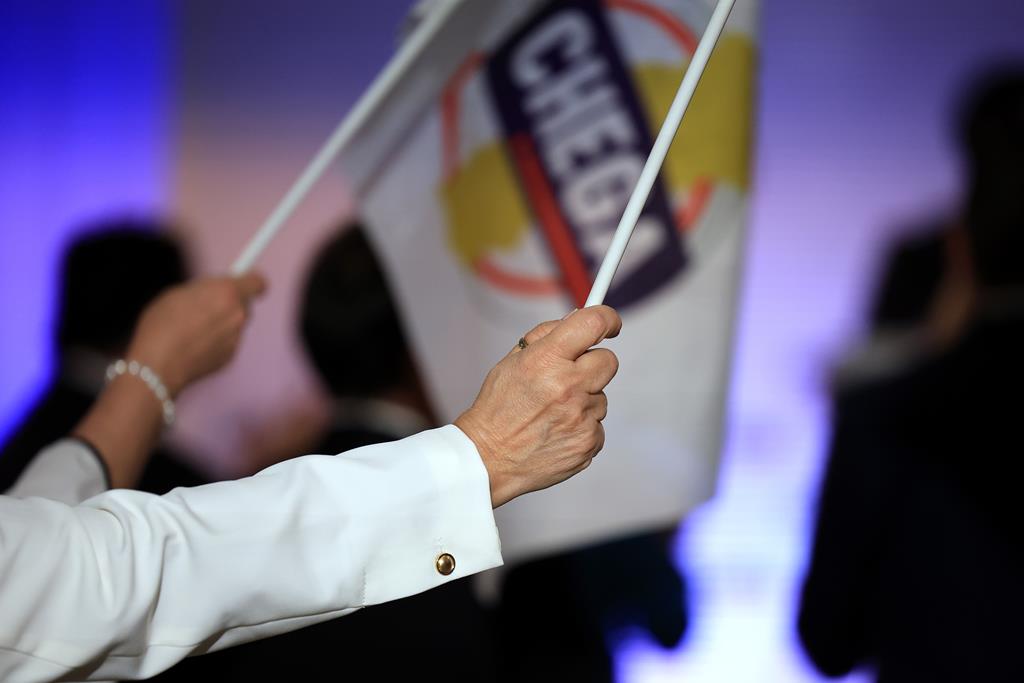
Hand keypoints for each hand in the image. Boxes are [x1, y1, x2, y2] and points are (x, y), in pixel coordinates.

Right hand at [125, 274, 267, 395]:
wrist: (158, 365)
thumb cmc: (162, 324)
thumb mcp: (179, 293)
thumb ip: (205, 290)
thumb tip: (214, 290)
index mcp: (227, 292)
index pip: (258, 283)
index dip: (250, 282)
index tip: (242, 281)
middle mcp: (238, 314)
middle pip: (245, 304)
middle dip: (230, 303)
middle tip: (208, 305)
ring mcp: (237, 337)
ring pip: (235, 324)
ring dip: (221, 323)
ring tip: (193, 328)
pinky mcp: (231, 356)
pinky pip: (227, 342)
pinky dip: (215, 341)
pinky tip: (193, 346)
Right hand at [455, 306, 620, 507]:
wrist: (488, 457)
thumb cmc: (498, 408)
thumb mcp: (512, 361)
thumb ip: (546, 335)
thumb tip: (575, 319)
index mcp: (546, 360)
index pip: (593, 324)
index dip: (608, 319)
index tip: (610, 325)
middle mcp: (568, 387)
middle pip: (608, 361)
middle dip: (593, 364)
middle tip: (572, 375)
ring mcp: (581, 417)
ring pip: (601, 397)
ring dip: (583, 400)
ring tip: (552, 412)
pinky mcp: (588, 442)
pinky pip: (597, 425)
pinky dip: (581, 426)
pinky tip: (557, 430)